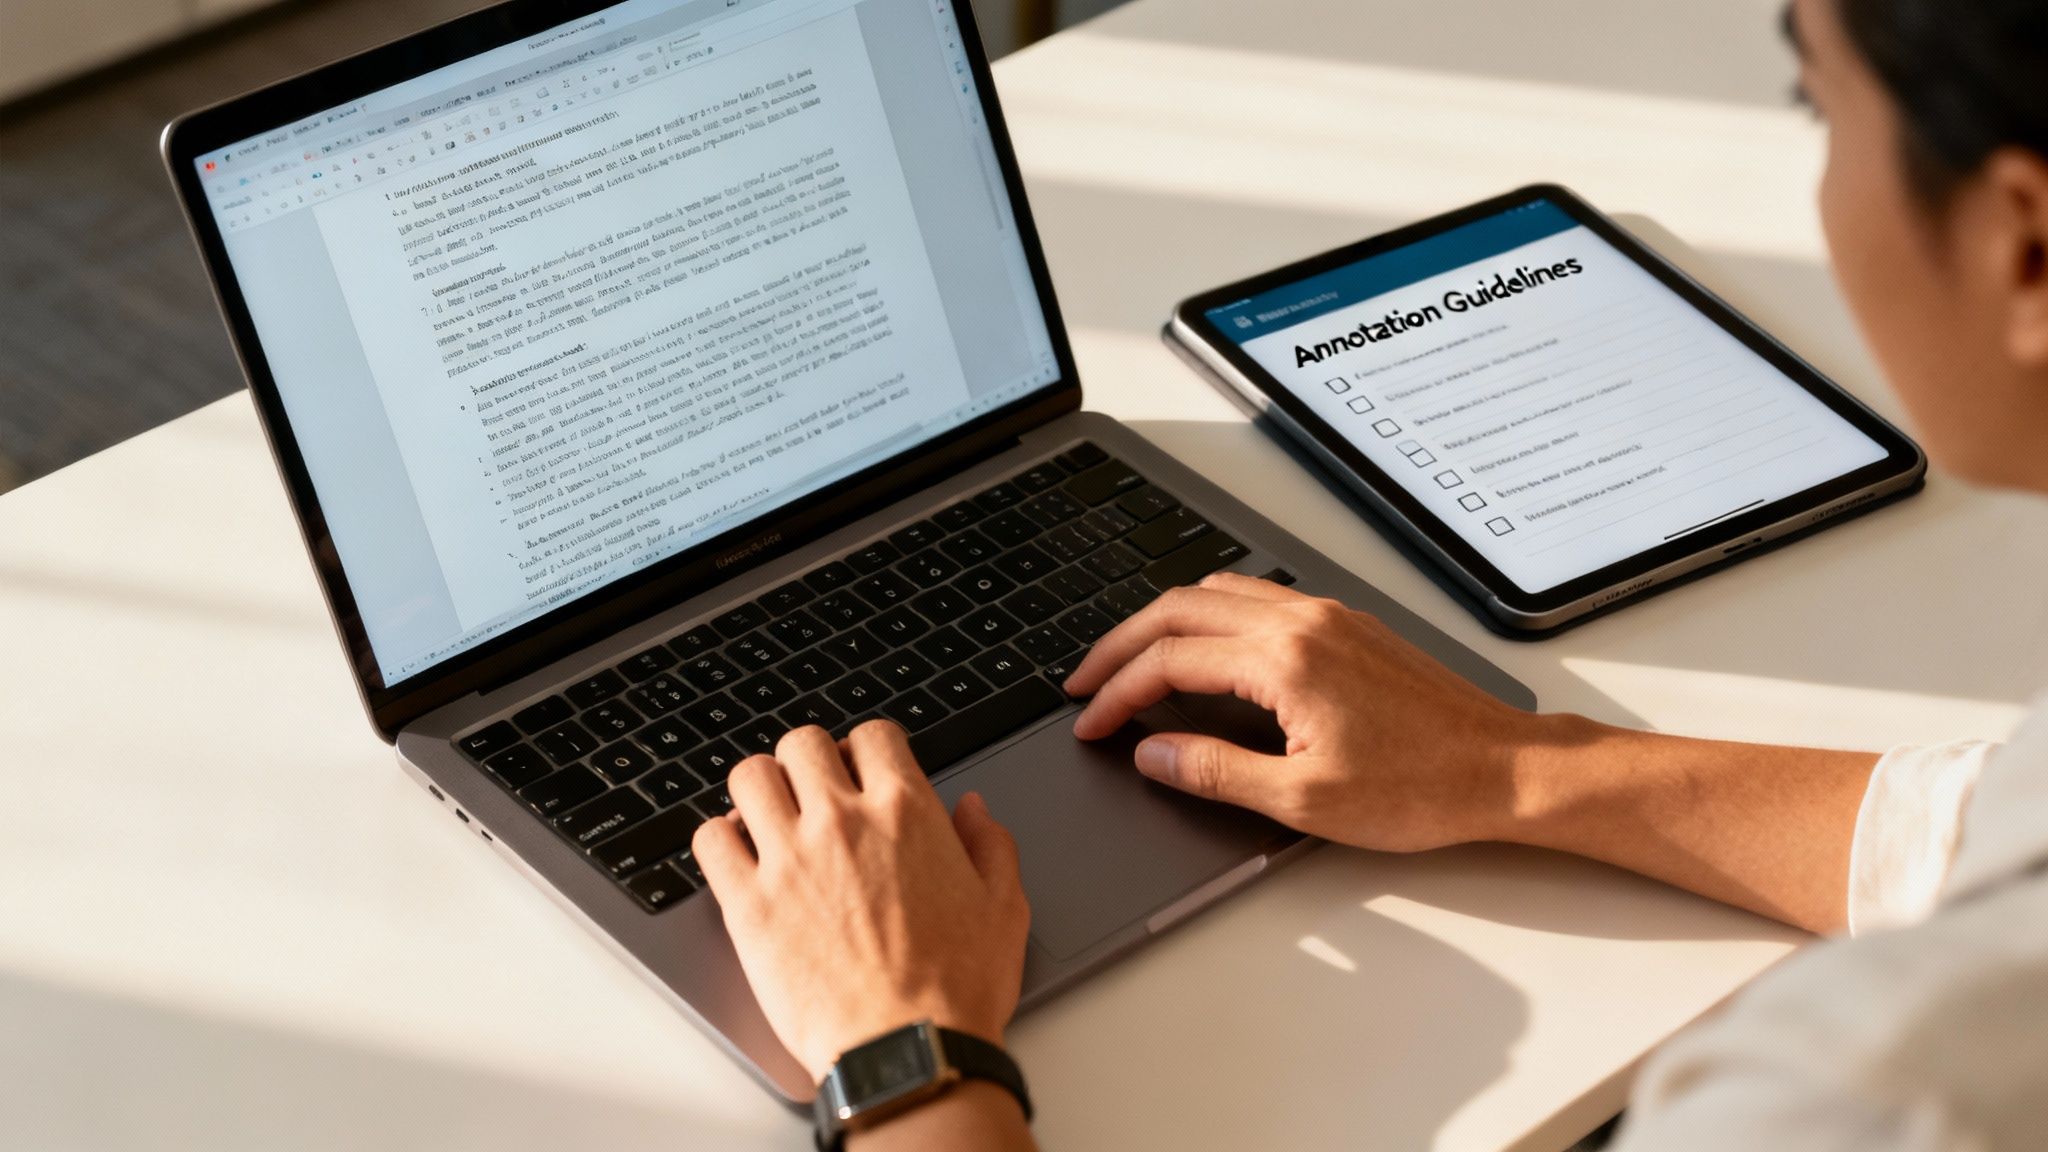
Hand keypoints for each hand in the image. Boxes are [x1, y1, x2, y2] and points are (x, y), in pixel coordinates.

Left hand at [691, 721, 1030, 1079]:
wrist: (908, 1049)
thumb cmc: (956, 988)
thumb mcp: (1003, 906)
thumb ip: (989, 844)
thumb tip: (973, 808)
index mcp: (906, 812)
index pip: (871, 736)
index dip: (866, 750)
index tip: (862, 772)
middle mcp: (842, 821)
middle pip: (803, 743)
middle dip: (810, 762)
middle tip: (815, 794)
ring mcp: (789, 859)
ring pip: (749, 776)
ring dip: (760, 789)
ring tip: (771, 817)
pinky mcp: (747, 904)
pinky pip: (710, 839)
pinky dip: (719, 838)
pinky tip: (739, 857)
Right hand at [1063, 572, 1535, 852]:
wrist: (1503, 769)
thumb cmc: (1420, 788)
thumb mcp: (1302, 800)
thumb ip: (1214, 771)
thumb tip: (1152, 751)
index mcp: (1284, 660)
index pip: (1170, 661)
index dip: (1117, 692)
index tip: (1092, 724)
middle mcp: (1301, 623)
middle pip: (1179, 609)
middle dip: (1121, 646)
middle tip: (1086, 684)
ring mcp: (1326, 617)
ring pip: (1217, 593)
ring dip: (1164, 623)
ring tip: (1132, 662)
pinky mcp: (1346, 626)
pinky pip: (1257, 598)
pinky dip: (1209, 616)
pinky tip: (1205, 649)